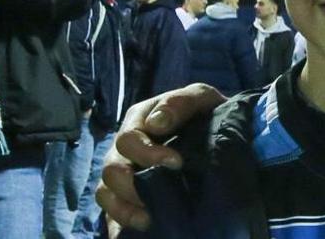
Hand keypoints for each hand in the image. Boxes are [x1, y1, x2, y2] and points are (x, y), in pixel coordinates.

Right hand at [95, 84, 224, 230]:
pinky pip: (110, 214)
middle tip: (164, 195)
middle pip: (111, 170)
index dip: (148, 154)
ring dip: (124, 209)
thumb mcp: (200, 99)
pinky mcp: (128, 196)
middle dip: (133, 185)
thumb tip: (156, 123)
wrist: (218, 132)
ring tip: (149, 220)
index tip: (177, 163)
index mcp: (139, 121)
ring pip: (105, 194)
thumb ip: (180, 102)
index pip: (128, 140)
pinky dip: (118, 225)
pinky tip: (134, 231)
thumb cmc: (205, 113)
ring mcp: (124, 173)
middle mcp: (124, 149)